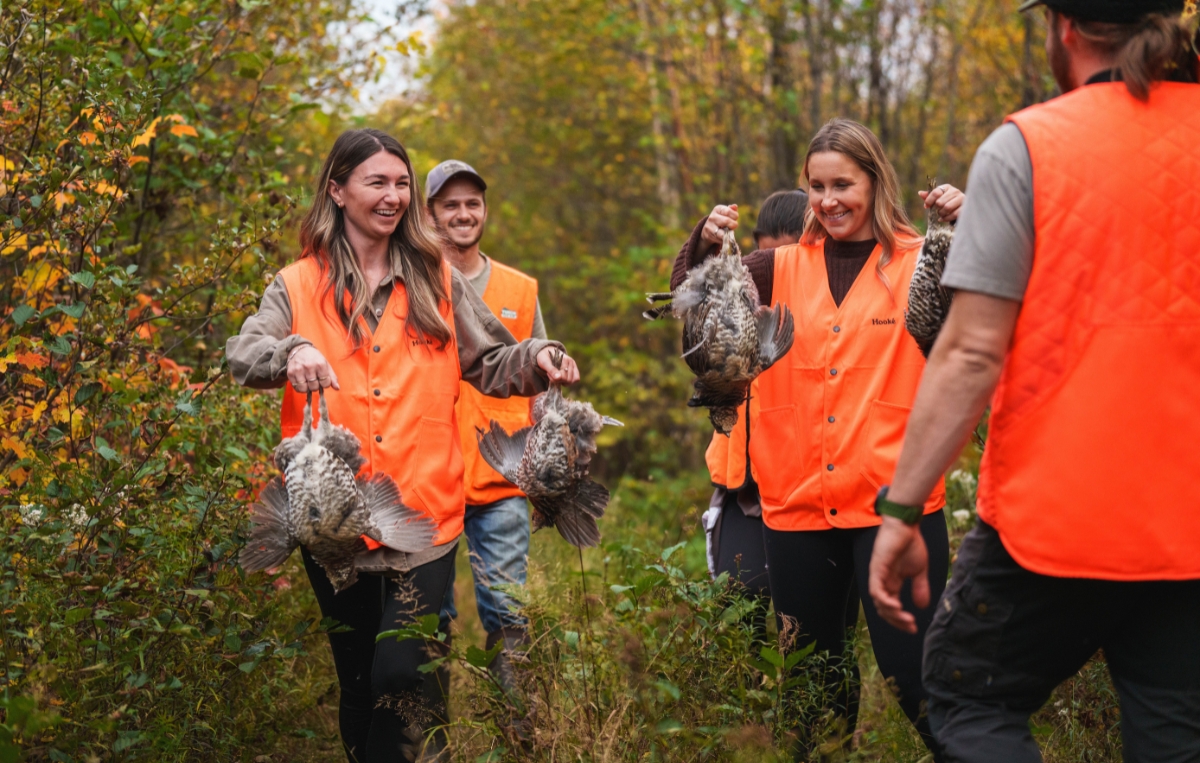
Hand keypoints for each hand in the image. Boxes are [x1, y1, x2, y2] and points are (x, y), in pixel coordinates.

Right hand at [287, 345, 339, 392]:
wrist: (299, 349)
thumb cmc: (315, 358)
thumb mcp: (325, 364)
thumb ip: (332, 377)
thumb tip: (337, 388)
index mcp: (320, 364)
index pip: (325, 383)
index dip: (325, 384)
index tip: (323, 380)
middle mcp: (309, 367)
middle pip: (314, 387)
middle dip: (316, 386)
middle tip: (315, 381)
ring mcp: (298, 370)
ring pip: (304, 389)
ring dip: (307, 388)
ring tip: (308, 382)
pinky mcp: (290, 373)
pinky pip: (296, 387)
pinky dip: (300, 388)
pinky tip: (302, 382)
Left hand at [536, 346, 579, 384]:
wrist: (547, 353)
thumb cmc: (544, 358)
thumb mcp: (544, 363)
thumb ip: (551, 370)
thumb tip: (558, 378)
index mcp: (565, 359)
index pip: (563, 377)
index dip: (554, 379)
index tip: (548, 374)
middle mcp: (571, 362)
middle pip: (568, 380)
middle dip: (558, 381)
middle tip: (552, 376)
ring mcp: (574, 366)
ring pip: (572, 381)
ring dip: (563, 382)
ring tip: (557, 377)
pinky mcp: (575, 370)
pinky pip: (576, 379)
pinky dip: (569, 382)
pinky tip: (562, 379)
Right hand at [701, 204, 738, 245]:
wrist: (708, 229)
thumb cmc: (721, 219)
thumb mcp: (726, 213)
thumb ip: (731, 210)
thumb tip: (735, 206)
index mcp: (717, 209)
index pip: (728, 211)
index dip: (735, 216)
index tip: (734, 218)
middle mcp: (712, 217)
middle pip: (726, 221)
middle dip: (733, 225)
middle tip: (732, 226)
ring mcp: (709, 226)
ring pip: (723, 232)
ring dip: (728, 233)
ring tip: (729, 232)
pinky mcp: (709, 235)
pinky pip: (720, 239)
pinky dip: (725, 239)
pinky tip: (725, 237)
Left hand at [868, 516, 930, 633]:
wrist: (905, 525)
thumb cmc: (910, 543)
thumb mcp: (919, 570)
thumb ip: (919, 587)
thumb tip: (922, 607)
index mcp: (891, 583)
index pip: (891, 607)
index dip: (900, 620)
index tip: (913, 628)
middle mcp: (882, 582)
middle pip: (883, 609)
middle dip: (896, 621)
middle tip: (910, 627)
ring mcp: (878, 575)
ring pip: (879, 602)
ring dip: (892, 614)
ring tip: (906, 619)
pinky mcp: (877, 569)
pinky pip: (876, 590)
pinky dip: (885, 601)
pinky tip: (896, 607)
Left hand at [919, 184, 964, 222]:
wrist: (959, 209)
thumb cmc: (946, 203)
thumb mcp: (937, 199)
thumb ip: (929, 196)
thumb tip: (920, 193)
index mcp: (947, 187)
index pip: (935, 192)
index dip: (929, 200)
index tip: (926, 206)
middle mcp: (955, 191)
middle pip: (940, 202)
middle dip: (936, 209)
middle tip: (936, 211)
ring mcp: (962, 199)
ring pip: (947, 208)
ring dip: (941, 214)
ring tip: (940, 215)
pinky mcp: (965, 207)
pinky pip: (954, 214)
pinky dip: (946, 218)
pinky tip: (943, 219)